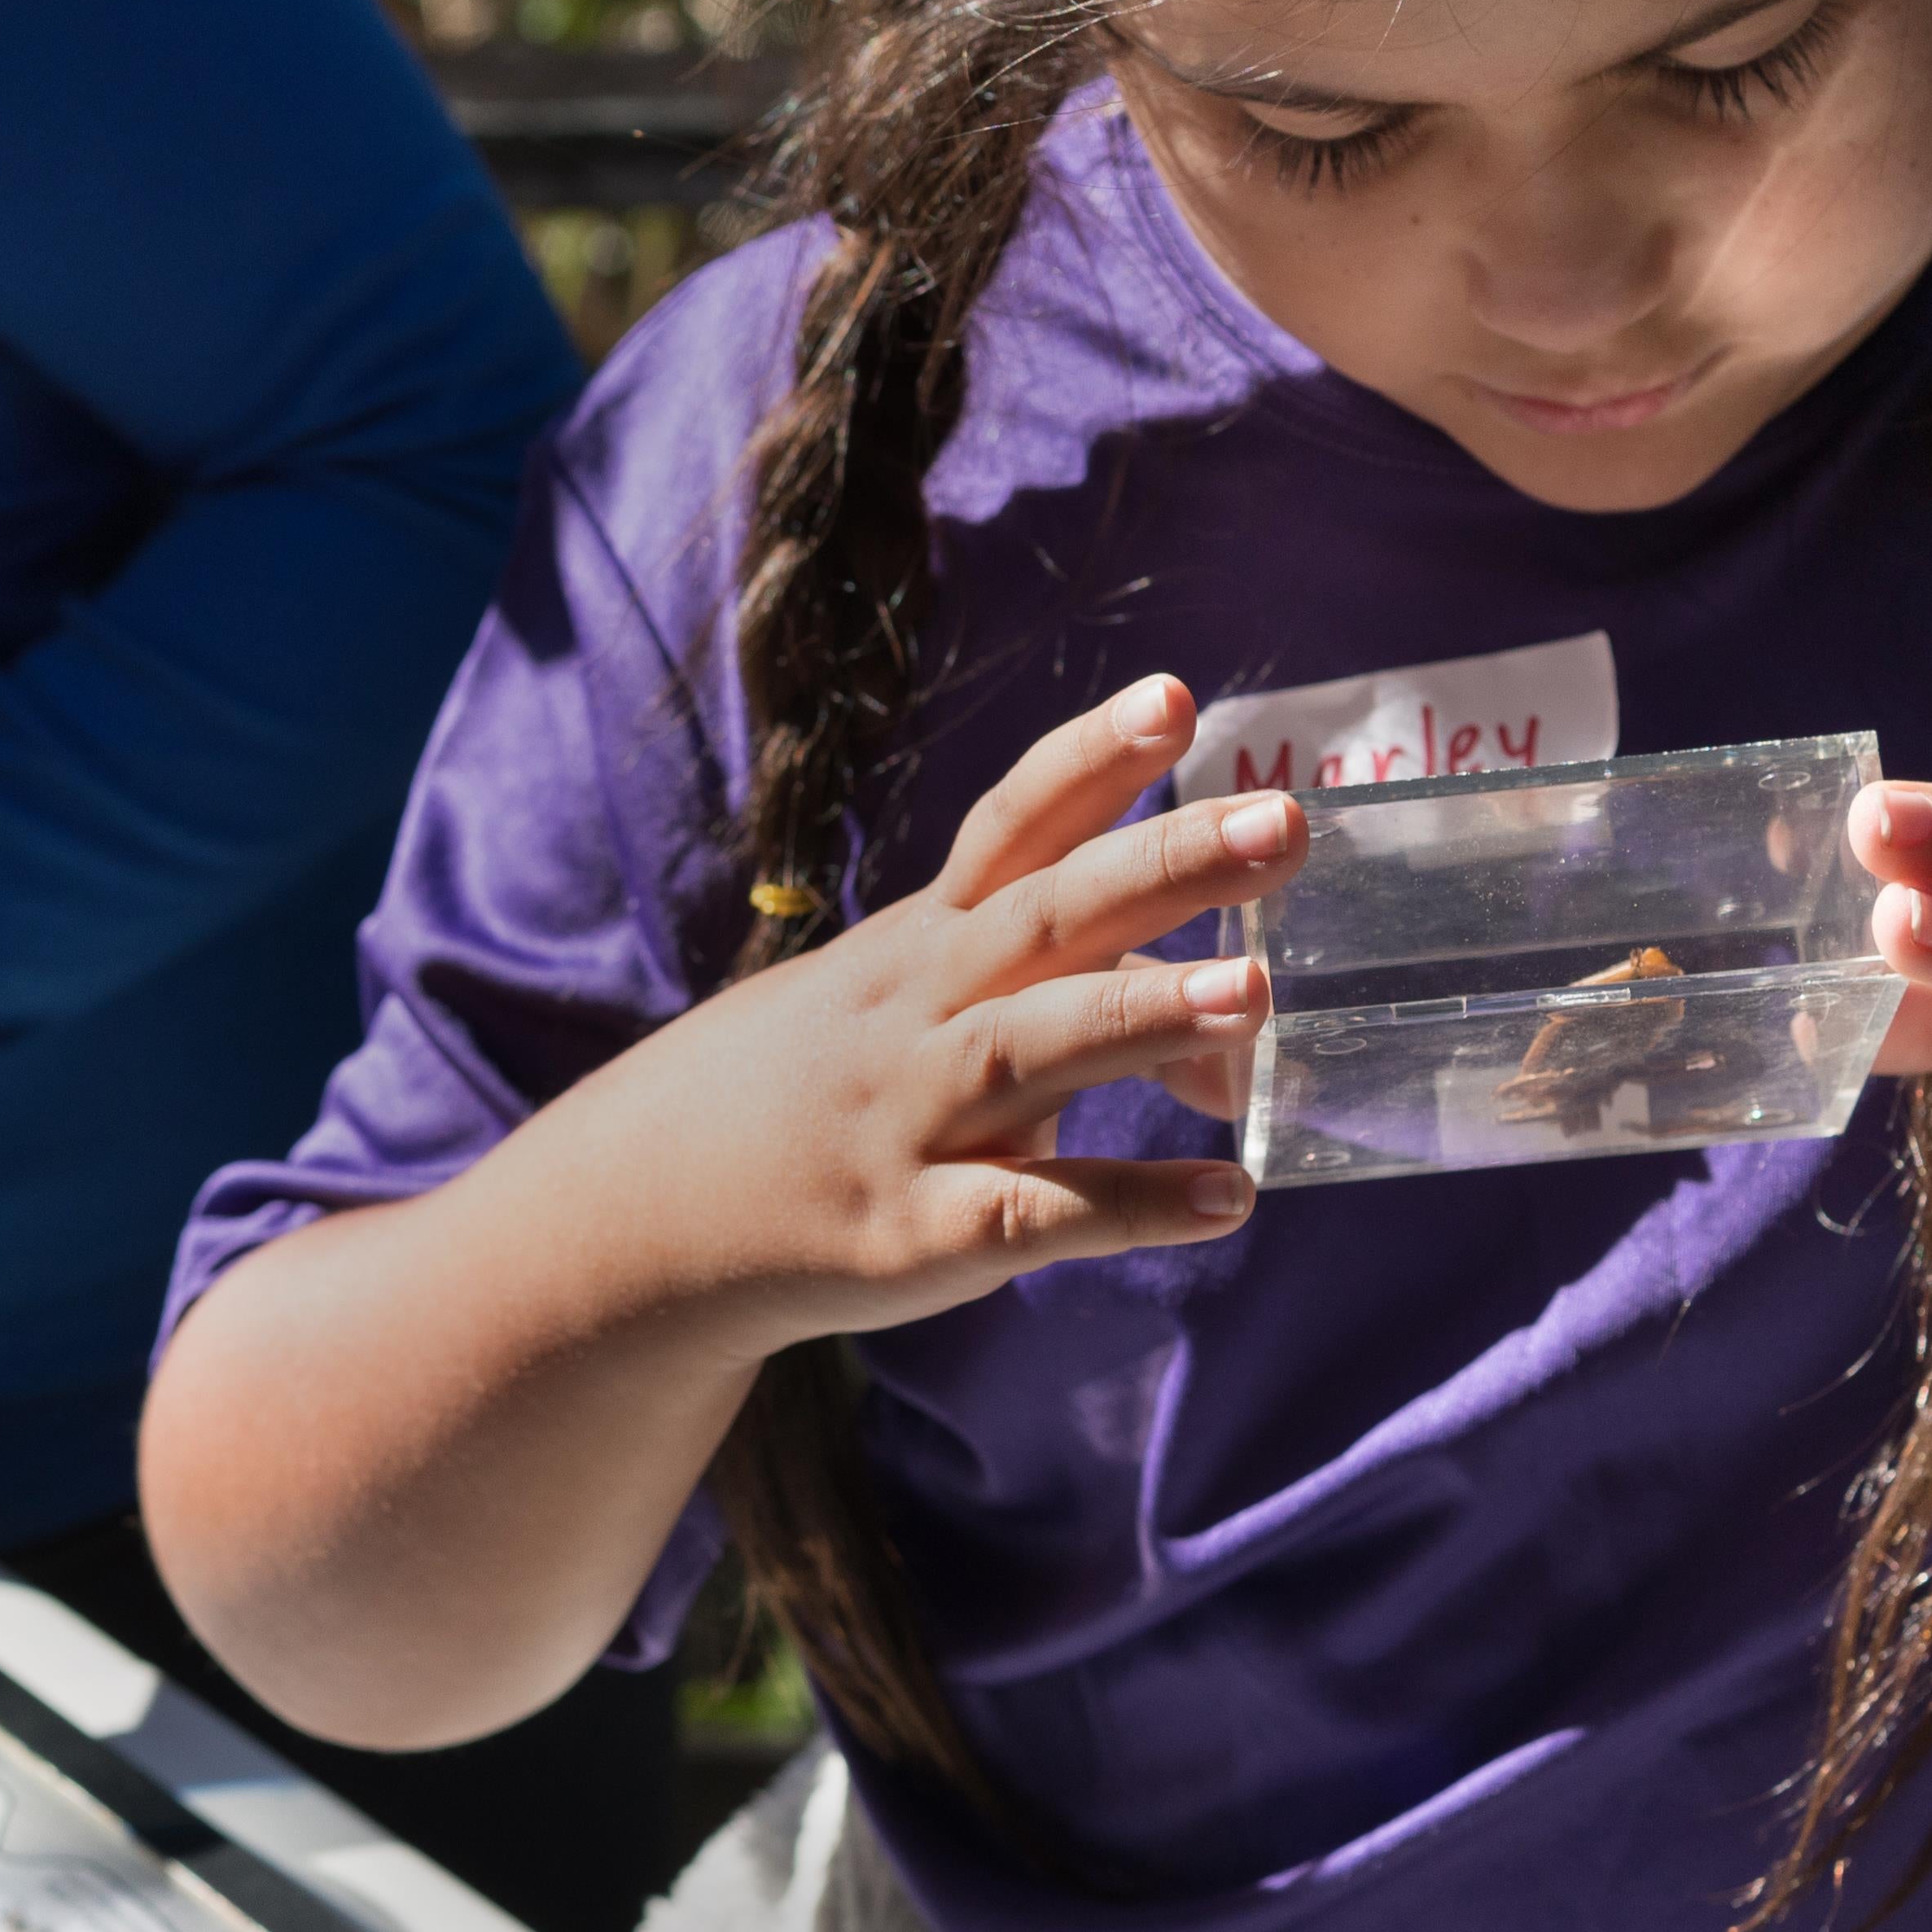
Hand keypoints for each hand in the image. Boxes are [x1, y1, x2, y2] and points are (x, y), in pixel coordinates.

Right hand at [536, 672, 1292, 1351]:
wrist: (649, 1211)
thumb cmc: (830, 1084)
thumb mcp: (917, 1003)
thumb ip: (1070, 987)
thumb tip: (1231, 1017)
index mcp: (927, 941)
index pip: (1011, 827)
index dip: (1090, 760)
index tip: (1178, 698)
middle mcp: (919, 1012)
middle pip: (1044, 918)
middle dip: (1163, 865)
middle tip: (1282, 824)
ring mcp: (912, 1120)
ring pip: (1029, 1050)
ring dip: (1142, 1014)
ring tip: (1256, 993)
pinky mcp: (914, 1233)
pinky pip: (1030, 1215)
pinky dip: (1128, 1206)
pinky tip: (1228, 1199)